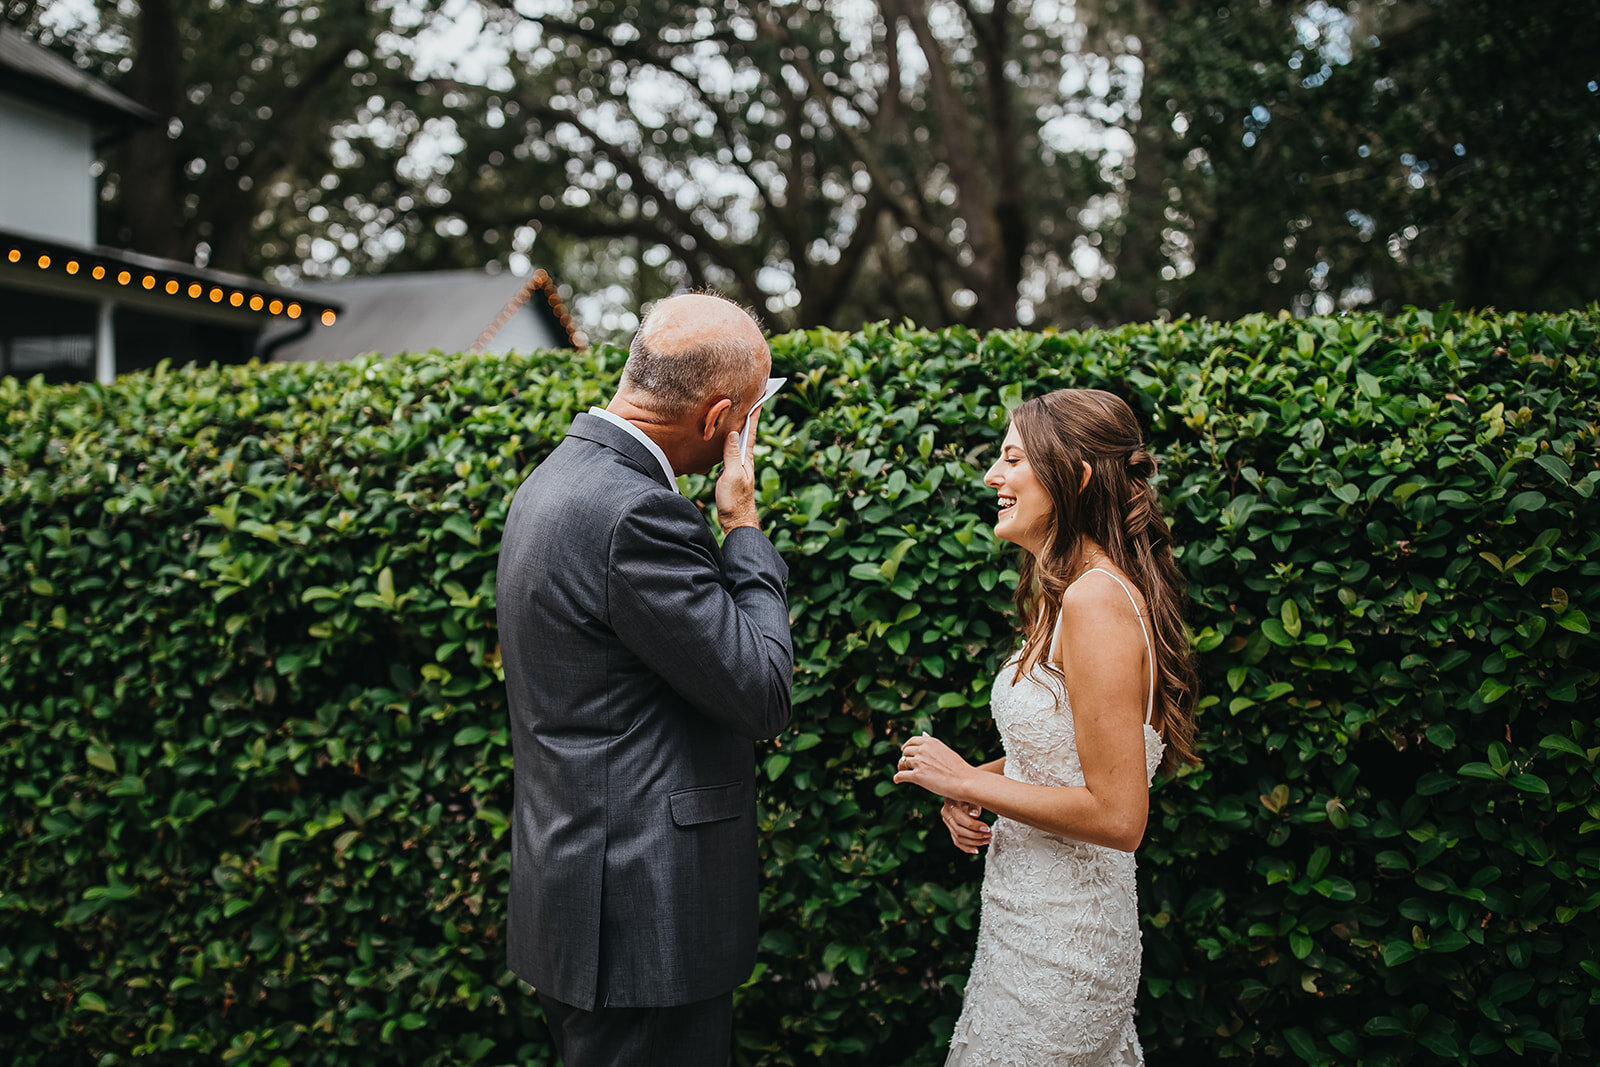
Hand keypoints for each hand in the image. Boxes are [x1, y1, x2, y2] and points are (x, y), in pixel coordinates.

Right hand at [714, 407, 759, 532]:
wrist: (736, 521)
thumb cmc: (734, 501)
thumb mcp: (732, 475)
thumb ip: (732, 454)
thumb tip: (733, 432)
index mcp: (747, 458)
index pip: (751, 431)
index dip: (755, 414)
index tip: (760, 398)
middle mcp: (745, 460)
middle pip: (747, 433)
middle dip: (750, 416)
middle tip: (754, 399)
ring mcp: (740, 466)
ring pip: (740, 442)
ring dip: (741, 427)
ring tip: (742, 413)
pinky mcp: (733, 473)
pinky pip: (733, 451)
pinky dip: (732, 441)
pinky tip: (729, 439)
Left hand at [893, 733, 975, 800]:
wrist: (964, 781)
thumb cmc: (958, 769)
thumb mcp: (945, 752)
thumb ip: (933, 749)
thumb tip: (922, 747)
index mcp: (930, 742)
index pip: (912, 741)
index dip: (906, 746)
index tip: (904, 750)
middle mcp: (922, 750)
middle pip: (906, 752)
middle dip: (905, 758)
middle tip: (904, 764)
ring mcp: (919, 762)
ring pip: (902, 763)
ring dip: (901, 767)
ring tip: (901, 771)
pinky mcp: (917, 776)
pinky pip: (901, 775)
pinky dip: (897, 778)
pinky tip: (897, 780)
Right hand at [941, 796, 991, 853]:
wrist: (963, 793)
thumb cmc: (970, 792)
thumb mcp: (972, 794)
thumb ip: (973, 803)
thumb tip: (974, 814)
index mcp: (950, 804)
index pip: (960, 819)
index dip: (974, 826)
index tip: (987, 828)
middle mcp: (946, 814)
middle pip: (959, 830)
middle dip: (976, 835)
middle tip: (989, 835)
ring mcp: (948, 823)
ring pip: (959, 838)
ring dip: (974, 842)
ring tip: (986, 840)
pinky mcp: (951, 829)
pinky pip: (957, 842)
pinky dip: (967, 847)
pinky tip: (976, 850)